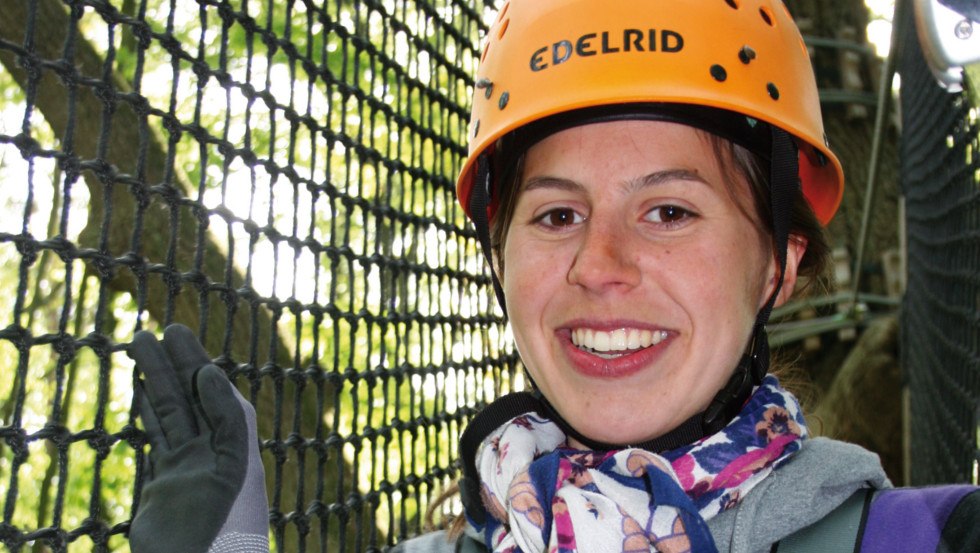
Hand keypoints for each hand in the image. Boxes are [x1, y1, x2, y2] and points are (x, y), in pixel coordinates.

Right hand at [129, 324, 268, 552]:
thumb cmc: (223, 519)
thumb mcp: (232, 462)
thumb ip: (225, 416)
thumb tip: (210, 371)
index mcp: (234, 438)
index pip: (210, 387)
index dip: (193, 358)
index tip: (174, 330)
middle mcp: (212, 445)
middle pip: (187, 393)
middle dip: (170, 363)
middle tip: (146, 330)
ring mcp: (188, 461)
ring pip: (168, 410)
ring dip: (153, 380)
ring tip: (137, 348)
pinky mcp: (166, 479)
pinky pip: (157, 435)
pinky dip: (147, 411)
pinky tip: (138, 390)